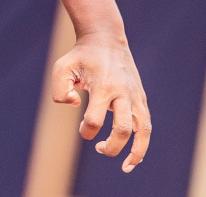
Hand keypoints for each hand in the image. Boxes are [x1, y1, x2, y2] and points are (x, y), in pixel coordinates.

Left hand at [51, 31, 150, 172]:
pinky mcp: (140, 99)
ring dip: (136, 152)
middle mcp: (123, 93)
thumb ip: (59, 90)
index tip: (83, 129)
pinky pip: (147, 126)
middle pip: (123, 129)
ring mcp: (135, 97)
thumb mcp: (62, 67)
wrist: (106, 39)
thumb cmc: (81, 56)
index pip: (95, 120)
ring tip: (126, 167)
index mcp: (103, 86)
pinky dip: (143, 143)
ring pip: (143, 131)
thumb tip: (75, 105)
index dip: (86, 131)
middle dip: (111, 147)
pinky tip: (135, 157)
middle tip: (98, 148)